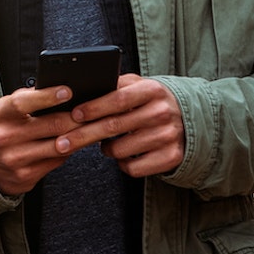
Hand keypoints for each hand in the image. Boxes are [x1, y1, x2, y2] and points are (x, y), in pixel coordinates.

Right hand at [0, 86, 81, 195]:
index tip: (68, 91)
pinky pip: (56, 162)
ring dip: (79, 136)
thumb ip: (29, 98)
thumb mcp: (6, 108)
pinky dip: (69, 151)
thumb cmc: (0, 127)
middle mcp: (6, 137)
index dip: (48, 96)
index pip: (25, 103)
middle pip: (51, 126)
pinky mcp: (26, 177)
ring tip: (91, 126)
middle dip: (76, 118)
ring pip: (59, 146)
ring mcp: (16, 160)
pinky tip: (74, 143)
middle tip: (91, 111)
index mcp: (1, 114)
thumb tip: (60, 89)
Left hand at [54, 74, 185, 177]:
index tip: (74, 115)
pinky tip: (124, 154)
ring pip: (121, 150)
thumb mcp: (140, 86)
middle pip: (114, 126)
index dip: (94, 107)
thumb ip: (116, 85)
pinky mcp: (171, 158)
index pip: (118, 98)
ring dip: (105, 149)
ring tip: (105, 143)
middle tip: (62, 143)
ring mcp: (167, 136)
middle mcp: (162, 113)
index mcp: (152, 90)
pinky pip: (134, 168)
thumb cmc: (152, 101)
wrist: (191, 121)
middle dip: (83, 135)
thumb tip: (82, 91)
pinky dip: (122, 164)